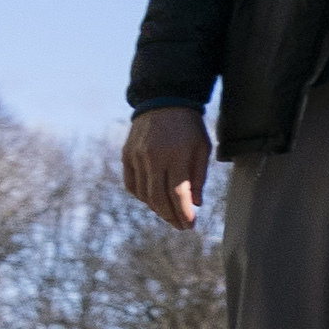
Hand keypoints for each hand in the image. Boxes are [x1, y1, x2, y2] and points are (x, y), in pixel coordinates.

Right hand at [122, 107, 207, 229]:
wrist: (163, 101)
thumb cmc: (189, 126)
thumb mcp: (202, 147)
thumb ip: (199, 176)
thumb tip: (195, 204)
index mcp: (176, 154)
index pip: (178, 192)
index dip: (183, 212)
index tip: (190, 225)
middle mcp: (153, 157)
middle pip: (158, 197)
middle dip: (170, 216)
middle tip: (181, 226)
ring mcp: (136, 157)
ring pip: (144, 193)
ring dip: (157, 209)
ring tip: (170, 216)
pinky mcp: (126, 155)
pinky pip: (132, 184)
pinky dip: (142, 196)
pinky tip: (153, 202)